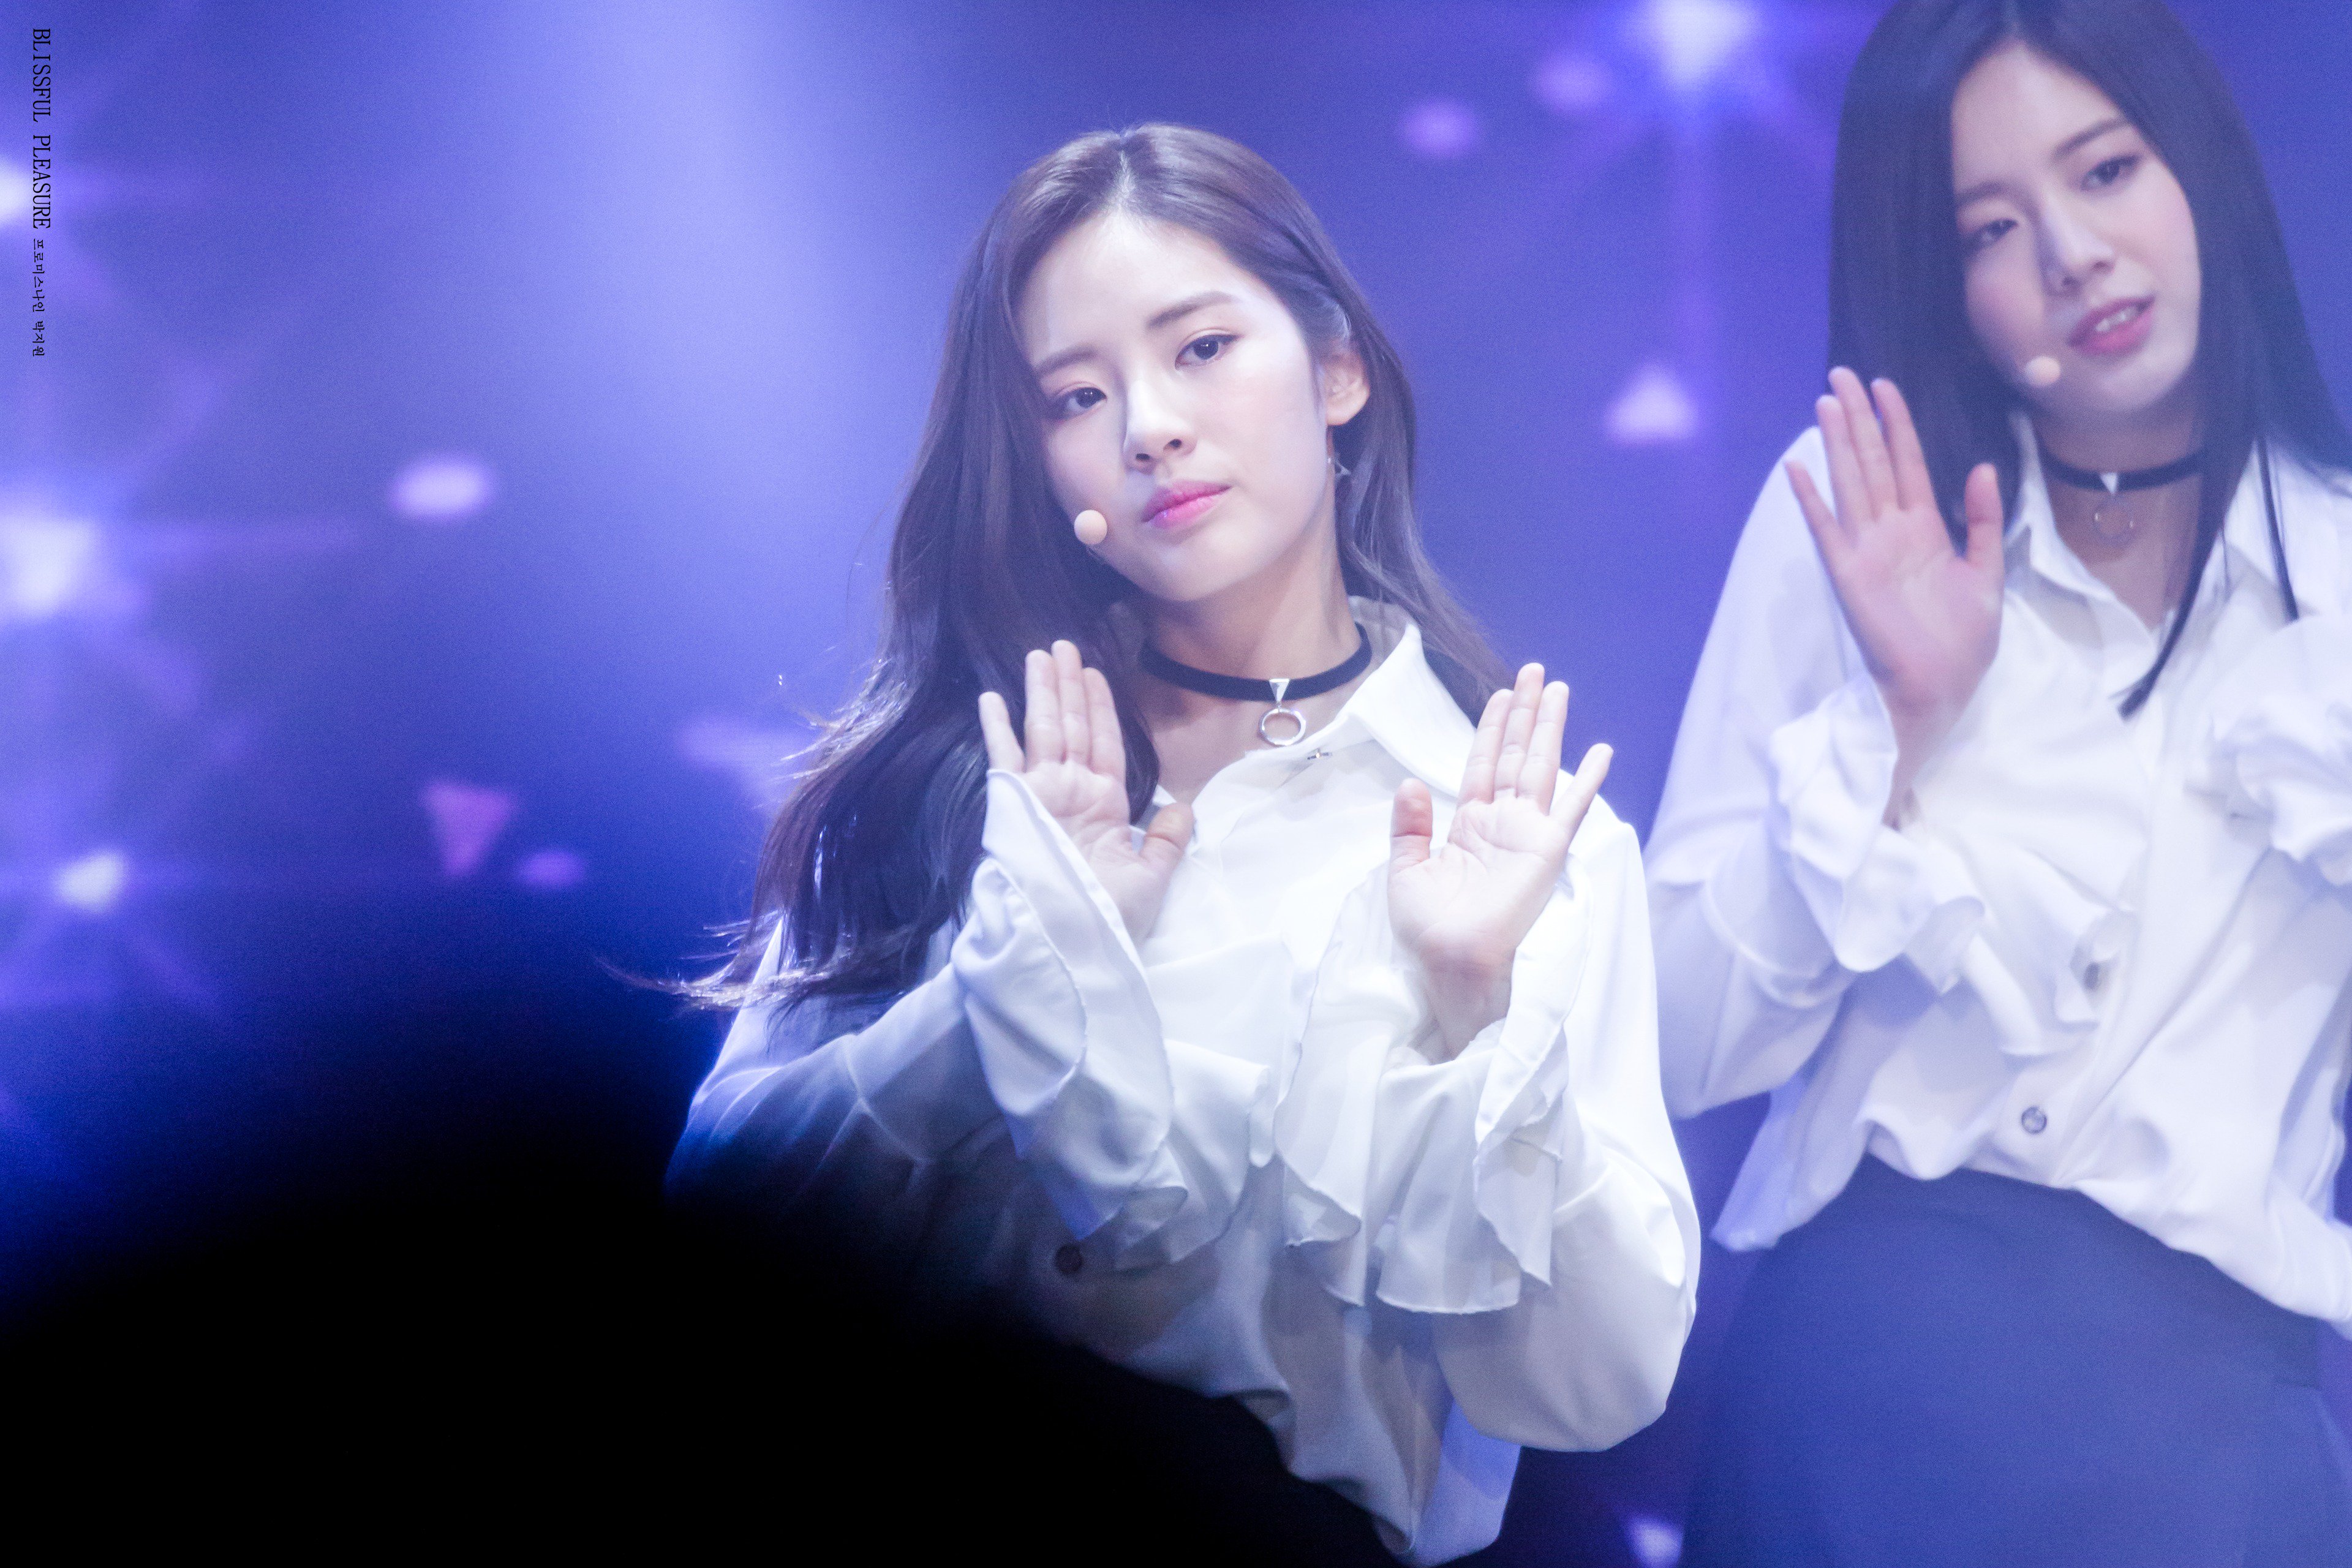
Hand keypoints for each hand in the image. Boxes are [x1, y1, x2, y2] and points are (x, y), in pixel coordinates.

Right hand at [978, 641, 1192, 941]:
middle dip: (1069, 685)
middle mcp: (1073, 793)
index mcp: (1105, 806)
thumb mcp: (1152, 876)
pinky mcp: (1016, 803)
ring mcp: (1043, 795)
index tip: (1095, 672)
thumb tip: (1184, 807)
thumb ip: (1168, 840)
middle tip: (1063, 644)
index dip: (1100, 706)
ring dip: (1042, 692)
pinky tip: (991, 697)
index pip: (1104, 743)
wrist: (1073, 941)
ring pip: (1045, 730)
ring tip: (1040, 653)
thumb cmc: (1111, 916)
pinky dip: (998, 727)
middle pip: (1073, 726)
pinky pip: (1006, 757)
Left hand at [1388, 664, 1611, 1057]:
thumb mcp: (1405, 871)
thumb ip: (1409, 825)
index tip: (1501, 693)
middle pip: (1516, 754)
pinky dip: (1587, 780)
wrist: (1450, 962)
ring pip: (1541, 767)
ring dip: (1550, 728)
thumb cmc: (1428, 929)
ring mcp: (1527, 834)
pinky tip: (1601, 752)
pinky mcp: (1546, 850)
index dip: (1492, 728)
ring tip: (1559, 689)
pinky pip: (1570, 808)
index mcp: (1469, 825)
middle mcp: (1502, 823)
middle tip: (1535, 671)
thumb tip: (1410, 781)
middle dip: (1525, 713)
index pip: (1483, 764)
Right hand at [1788, 368, 2004, 819]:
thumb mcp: (1987, 574)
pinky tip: (1797, 466)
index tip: (1884, 387)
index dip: (1896, 425)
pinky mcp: (1848, 573)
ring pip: (1851, 483)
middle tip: (1843, 376)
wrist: (1941, 687)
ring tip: (1826, 402)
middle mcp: (1890, 532)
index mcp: (1924, 530)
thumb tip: (1980, 468)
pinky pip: (1826, 529)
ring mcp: (1866, 550)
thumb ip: (1981, 521)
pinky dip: (1810, 499)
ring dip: (1837, 442)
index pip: (1906, 464)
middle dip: (1859, 419)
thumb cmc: (1962, 641)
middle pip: (1873, 463)